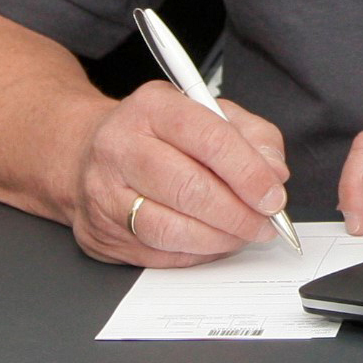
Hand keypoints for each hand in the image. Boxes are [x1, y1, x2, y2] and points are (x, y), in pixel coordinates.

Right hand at [71, 82, 289, 268]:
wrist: (88, 153)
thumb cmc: (157, 134)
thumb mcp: (209, 114)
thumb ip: (252, 136)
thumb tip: (274, 174)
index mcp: (152, 108)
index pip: (208, 138)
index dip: (248, 172)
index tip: (273, 195)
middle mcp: (120, 147)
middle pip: (188, 188)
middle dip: (238, 213)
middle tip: (264, 222)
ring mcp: (104, 193)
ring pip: (170, 228)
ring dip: (218, 239)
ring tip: (242, 234)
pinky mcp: (102, 233)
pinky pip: (158, 253)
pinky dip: (195, 253)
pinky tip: (212, 242)